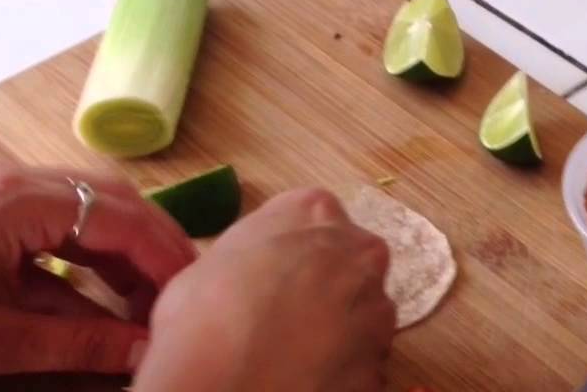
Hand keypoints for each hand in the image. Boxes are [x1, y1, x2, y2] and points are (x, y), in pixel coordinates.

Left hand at [0, 159, 197, 380]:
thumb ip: (77, 343)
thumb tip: (145, 351)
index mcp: (15, 201)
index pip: (117, 215)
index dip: (163, 252)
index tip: (193, 288)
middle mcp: (13, 182)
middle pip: (107, 198)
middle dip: (151, 243)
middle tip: (182, 285)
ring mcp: (0, 192)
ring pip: (83, 208)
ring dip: (122, 249)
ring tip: (151, 294)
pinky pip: (52, 223)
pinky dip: (86, 256)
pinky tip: (108, 293)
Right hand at [132, 188, 396, 391]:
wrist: (225, 385)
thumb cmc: (204, 314)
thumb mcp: (215, 260)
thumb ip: (254, 253)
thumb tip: (253, 273)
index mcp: (314, 211)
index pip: (313, 218)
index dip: (292, 252)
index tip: (273, 275)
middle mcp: (358, 251)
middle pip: (349, 262)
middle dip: (327, 286)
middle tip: (286, 316)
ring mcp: (378, 308)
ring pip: (363, 313)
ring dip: (339, 329)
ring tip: (295, 354)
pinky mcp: (382, 362)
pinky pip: (363, 361)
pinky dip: (342, 368)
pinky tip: (308, 377)